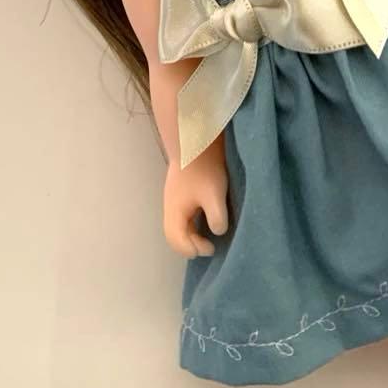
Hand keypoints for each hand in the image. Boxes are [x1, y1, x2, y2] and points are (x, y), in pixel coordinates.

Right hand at [163, 139, 229, 258]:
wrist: (196, 138)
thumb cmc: (204, 169)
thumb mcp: (214, 195)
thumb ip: (216, 217)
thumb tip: (218, 232)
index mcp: (174, 212)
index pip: (177, 240)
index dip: (193, 249)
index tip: (211, 248)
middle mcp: (169, 206)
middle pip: (174, 234)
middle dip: (190, 244)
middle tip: (209, 246)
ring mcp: (173, 197)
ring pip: (177, 223)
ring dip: (191, 233)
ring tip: (208, 234)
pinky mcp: (180, 188)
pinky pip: (182, 213)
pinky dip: (192, 222)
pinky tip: (206, 216)